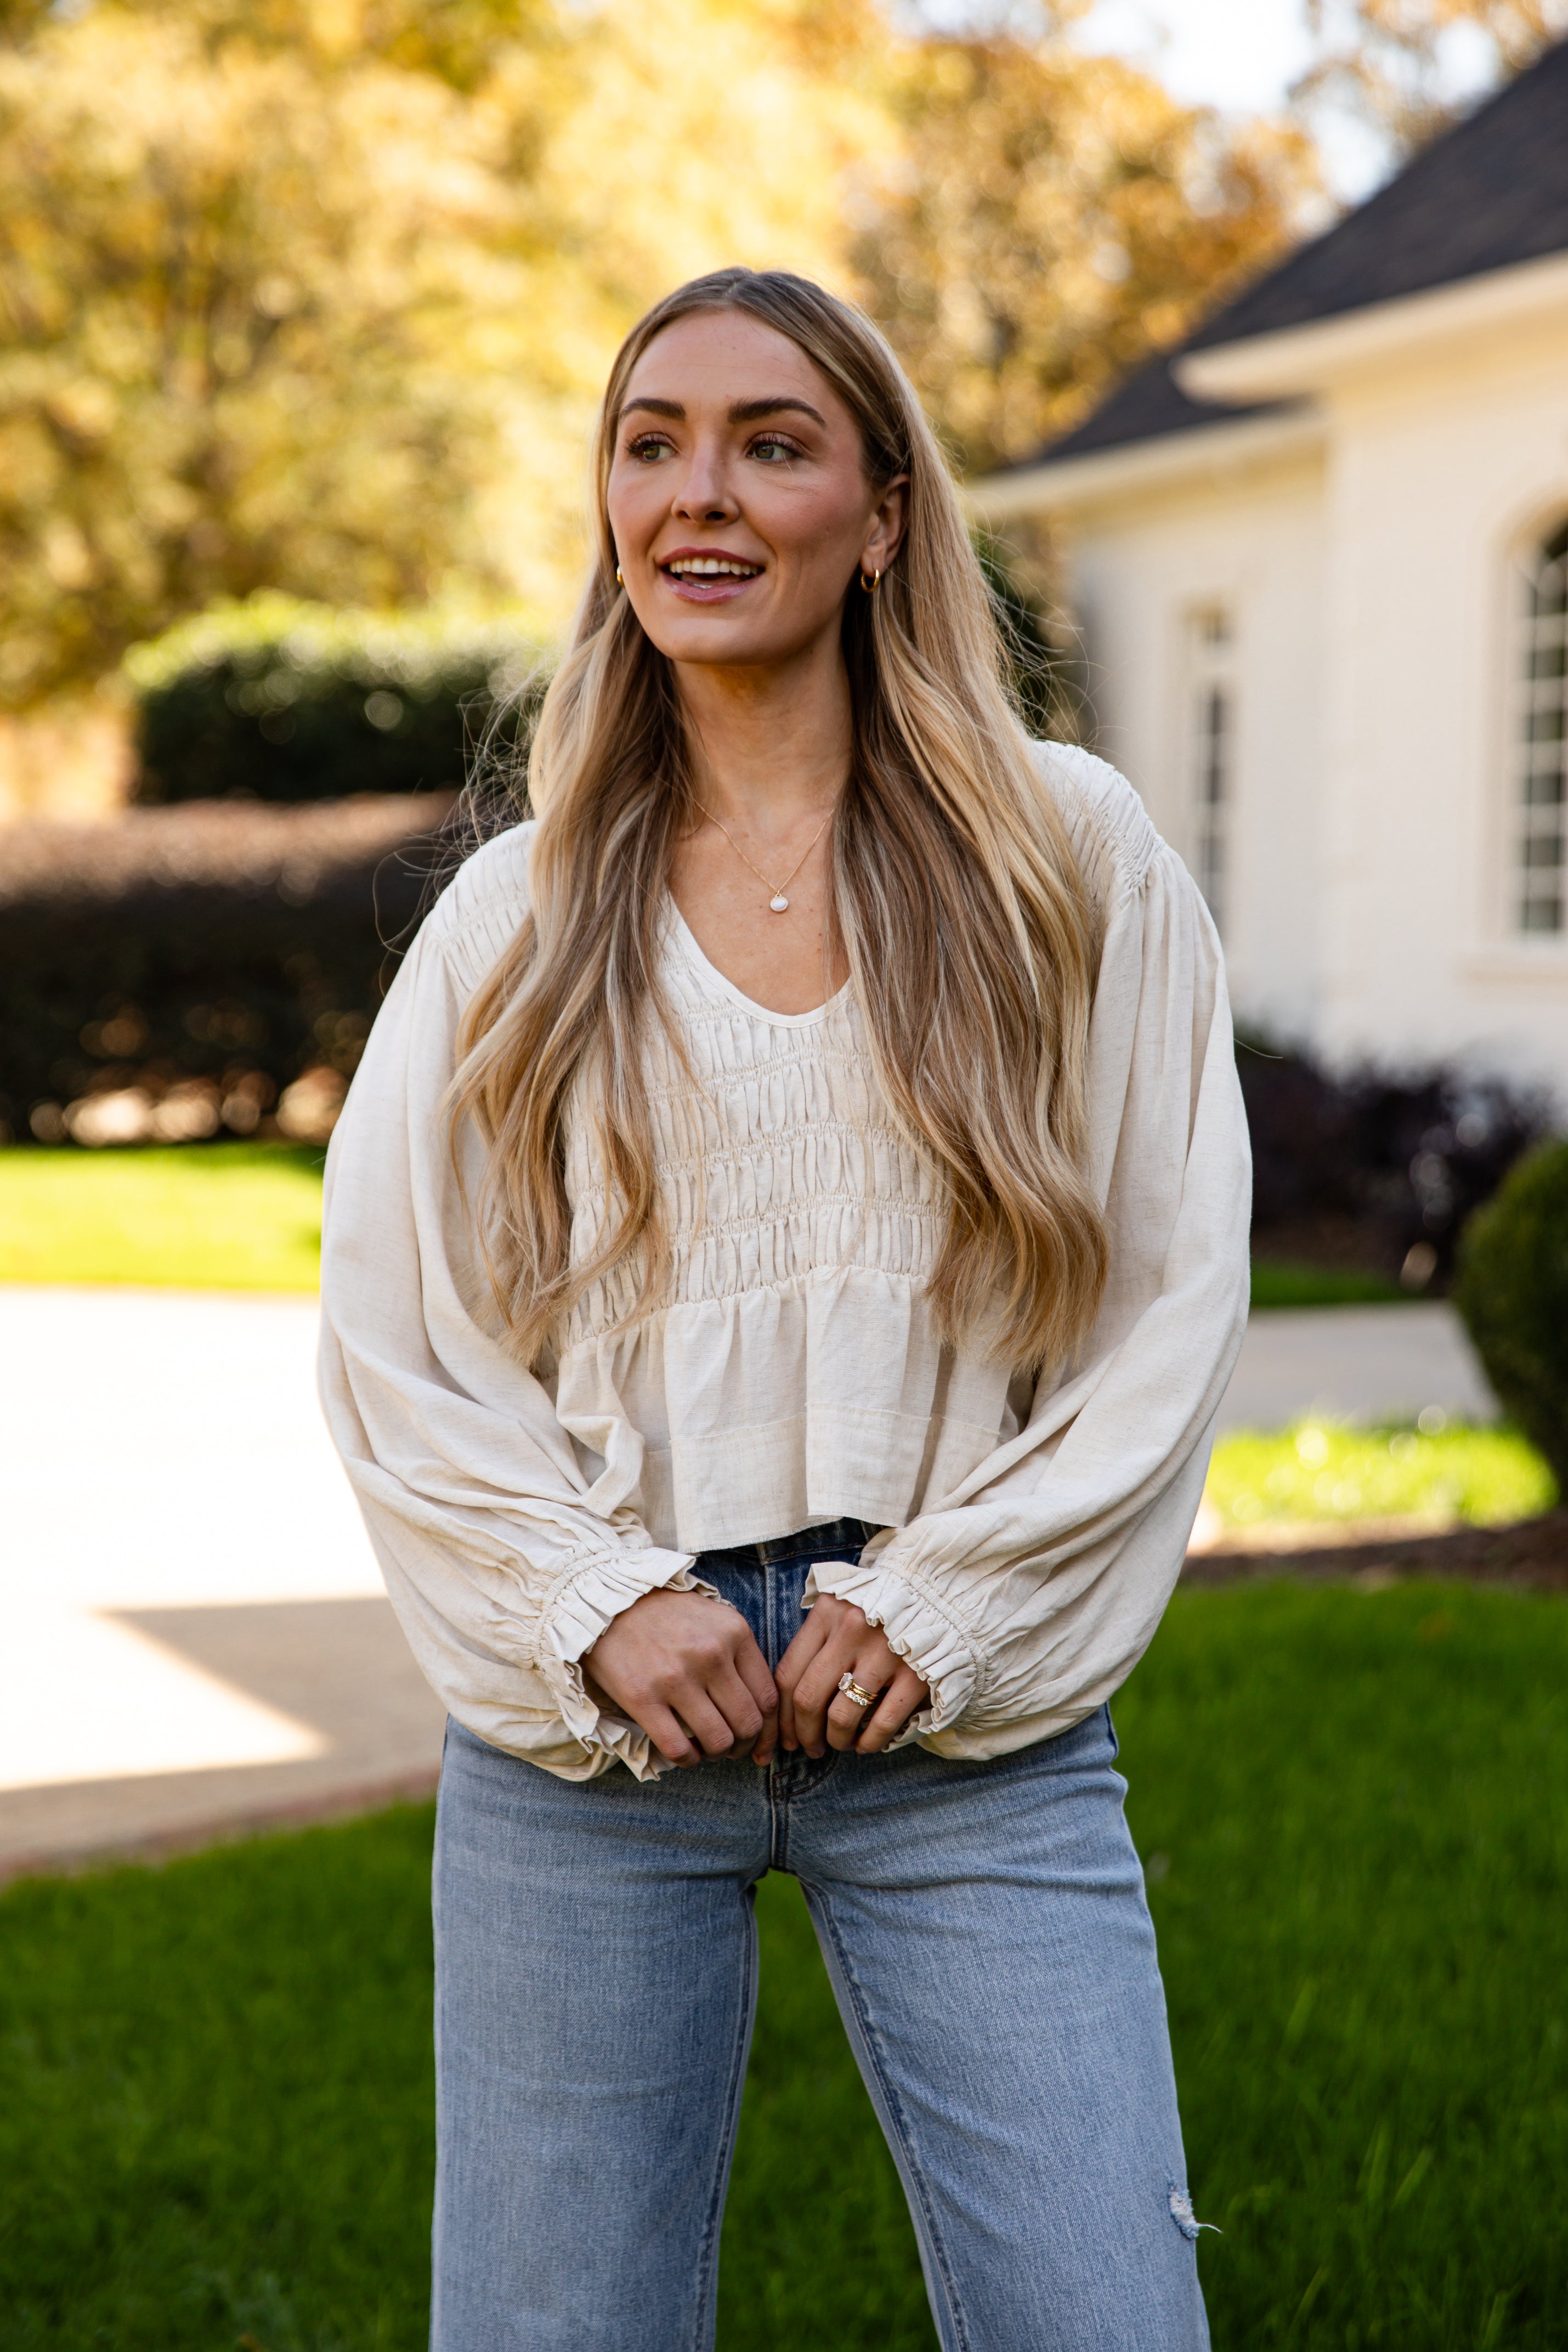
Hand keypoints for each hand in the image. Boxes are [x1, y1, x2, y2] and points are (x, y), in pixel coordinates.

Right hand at [584, 1587, 778, 1767]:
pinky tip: (686, 1754)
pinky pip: (678, 1748)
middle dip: (745, 1745)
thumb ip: (740, 1655)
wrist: (607, 1602)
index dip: (769, 1729)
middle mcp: (710, 1655)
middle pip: (748, 1723)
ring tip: (708, 1750)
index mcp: (734, 1633)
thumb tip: (762, 1708)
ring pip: (718, 1741)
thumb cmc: (666, 1614)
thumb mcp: (715, 1619)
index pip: (768, 1697)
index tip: (760, 1740)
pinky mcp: (643, 1697)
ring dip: (717, 1754)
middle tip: (733, 1748)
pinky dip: (688, 1760)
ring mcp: (676, 1678)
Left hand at [775, 1591, 928, 1757]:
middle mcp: (852, 1631)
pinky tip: (867, 1744)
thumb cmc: (881, 1604)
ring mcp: (885, 1652)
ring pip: (843, 1715)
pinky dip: (870, 1742)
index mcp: (828, 1613)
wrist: (938, 1592)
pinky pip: (883, 1722)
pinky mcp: (916, 1673)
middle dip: (805, 1733)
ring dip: (837, 1740)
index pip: (788, 1674)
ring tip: (840, 1744)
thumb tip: (788, 1698)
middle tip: (810, 1747)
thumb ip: (816, 1638)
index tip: (786, 1734)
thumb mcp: (842, 1606)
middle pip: (809, 1698)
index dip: (782, 1714)